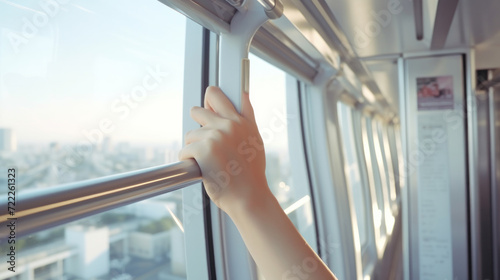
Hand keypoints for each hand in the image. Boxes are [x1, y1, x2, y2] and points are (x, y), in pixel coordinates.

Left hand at [179, 86, 266, 212]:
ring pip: (190, 135)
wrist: (248, 196)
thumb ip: (247, 117)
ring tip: (209, 162)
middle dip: (197, 126)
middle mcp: (230, 125)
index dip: (208, 100)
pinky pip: (184, 150)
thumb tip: (242, 95)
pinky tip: (202, 169)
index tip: (207, 107)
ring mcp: (216, 136)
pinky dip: (188, 161)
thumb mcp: (256, 139)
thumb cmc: (251, 173)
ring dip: (194, 148)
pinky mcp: (202, 149)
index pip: (217, 95)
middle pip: (197, 111)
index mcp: (242, 121)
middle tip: (204, 142)